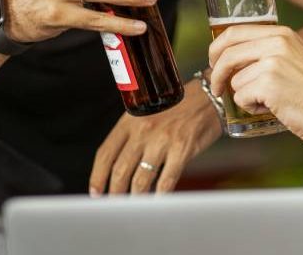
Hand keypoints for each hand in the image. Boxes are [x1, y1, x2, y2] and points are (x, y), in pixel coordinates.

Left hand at [89, 80, 222, 194]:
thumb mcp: (146, 113)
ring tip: (134, 206)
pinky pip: (166, 180)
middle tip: (114, 204)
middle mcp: (143, 130)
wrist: (207, 96)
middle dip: (115, 192)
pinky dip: (160, 195)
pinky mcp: (182, 149)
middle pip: (120, 170)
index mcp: (130, 121)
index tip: (95, 192)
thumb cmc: (176, 106)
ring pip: (141, 179)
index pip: (105, 153)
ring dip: (135, 197)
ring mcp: (162, 140)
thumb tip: (118, 166)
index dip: (97, 176)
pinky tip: (157, 201)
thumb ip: (131, 135)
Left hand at [208, 25, 302, 148]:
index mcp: (282, 33)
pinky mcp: (269, 84)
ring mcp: (273, 62)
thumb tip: (229, 56)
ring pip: (234, 80)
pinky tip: (273, 108)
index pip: (235, 31)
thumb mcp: (295, 58)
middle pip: (227, 53)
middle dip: (216, 72)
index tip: (213, 61)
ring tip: (269, 101)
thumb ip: (268, 50)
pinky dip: (252, 107)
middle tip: (217, 86)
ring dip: (245, 96)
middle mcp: (277, 42)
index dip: (217, 47)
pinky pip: (241, 97)